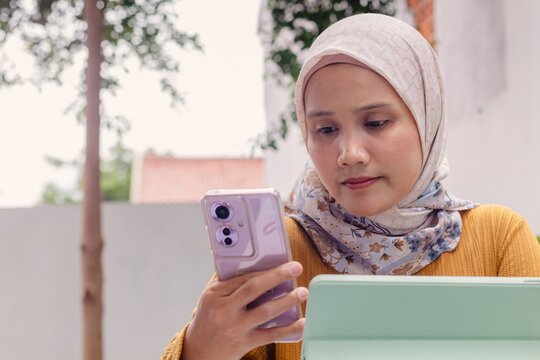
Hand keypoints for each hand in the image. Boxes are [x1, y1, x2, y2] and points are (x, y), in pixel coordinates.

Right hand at [182, 261, 307, 359]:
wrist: (198, 352)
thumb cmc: (208, 321)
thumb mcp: (210, 299)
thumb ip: (228, 284)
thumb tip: (254, 268)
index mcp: (215, 295)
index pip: (242, 277)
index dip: (265, 270)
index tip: (282, 264)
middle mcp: (224, 310)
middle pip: (253, 288)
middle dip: (277, 276)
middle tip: (296, 268)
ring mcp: (235, 327)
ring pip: (265, 311)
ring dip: (287, 301)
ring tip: (302, 293)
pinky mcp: (245, 343)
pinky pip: (270, 334)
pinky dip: (288, 329)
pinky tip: (301, 322)